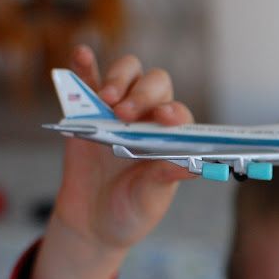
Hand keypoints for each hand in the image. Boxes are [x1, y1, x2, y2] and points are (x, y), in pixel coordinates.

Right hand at [55, 45, 195, 250]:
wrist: (94, 223)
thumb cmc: (132, 209)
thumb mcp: (152, 197)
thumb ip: (168, 176)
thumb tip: (196, 164)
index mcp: (171, 137)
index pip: (177, 112)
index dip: (172, 111)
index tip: (162, 118)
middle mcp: (148, 118)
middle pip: (154, 84)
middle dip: (142, 93)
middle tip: (125, 113)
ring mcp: (117, 112)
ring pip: (127, 73)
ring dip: (119, 79)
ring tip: (107, 100)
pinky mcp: (87, 112)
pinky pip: (86, 81)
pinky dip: (84, 65)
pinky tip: (82, 55)